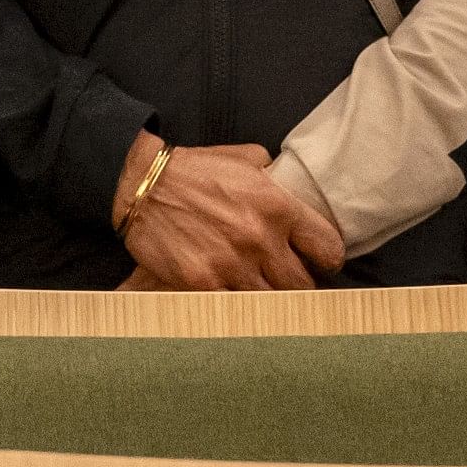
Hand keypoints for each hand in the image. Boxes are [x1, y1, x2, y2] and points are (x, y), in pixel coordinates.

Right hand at [114, 138, 342, 290]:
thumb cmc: (191, 169)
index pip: (328, 250)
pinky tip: (228, 295)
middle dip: (294, 283)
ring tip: (253, 288)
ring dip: (264, 297)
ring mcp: (232, 263)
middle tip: (282, 280)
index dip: (325, 260)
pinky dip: (234, 305)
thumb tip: (290, 187)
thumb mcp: (244, 159)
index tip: (315, 262)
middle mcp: (260, 237)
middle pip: (302, 284)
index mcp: (278, 206)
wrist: (138, 183)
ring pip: (270, 301)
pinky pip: (234, 307)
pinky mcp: (203, 282)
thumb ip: (275, 178)